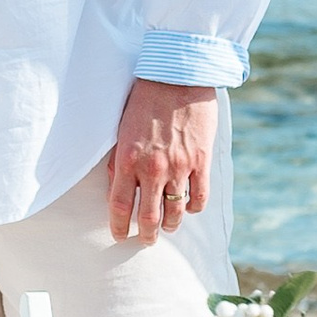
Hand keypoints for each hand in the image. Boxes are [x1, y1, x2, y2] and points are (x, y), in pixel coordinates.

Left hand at [108, 80, 216, 245]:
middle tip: (145, 240)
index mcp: (127, 159)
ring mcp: (179, 166)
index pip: (119, 206)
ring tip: (168, 228)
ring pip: (176, 212)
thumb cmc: (144, 100)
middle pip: (148, 217)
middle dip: (146, 235)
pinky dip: (194, 208)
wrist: (177, 76)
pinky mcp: (201, 161)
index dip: (118, 227)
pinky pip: (199, 197)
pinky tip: (189, 209)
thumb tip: (116, 190)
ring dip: (171, 226)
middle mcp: (153, 168)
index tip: (119, 236)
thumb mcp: (121, 130)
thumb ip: (119, 162)